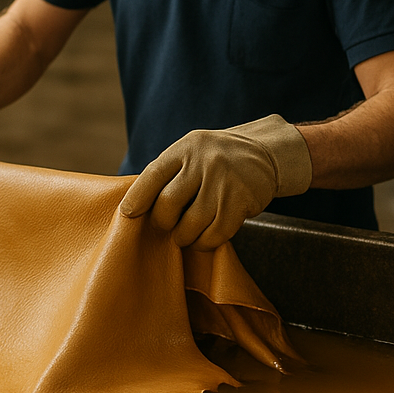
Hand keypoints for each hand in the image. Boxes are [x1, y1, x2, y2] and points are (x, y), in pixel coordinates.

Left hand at [120, 115, 311, 250]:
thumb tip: (133, 205)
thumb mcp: (190, 152)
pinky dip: (204, 243)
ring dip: (182, 236)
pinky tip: (202, 239)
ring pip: (191, 224)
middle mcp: (205, 163)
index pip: (153, 175)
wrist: (265, 154)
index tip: (128, 213)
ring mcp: (225, 182)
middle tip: (165, 226)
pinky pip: (215, 234)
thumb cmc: (215, 159)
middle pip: (169, 204)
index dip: (137, 197)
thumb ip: (166, 173)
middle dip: (162, 222)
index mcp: (186, 149)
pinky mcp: (242, 202)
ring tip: (183, 235)